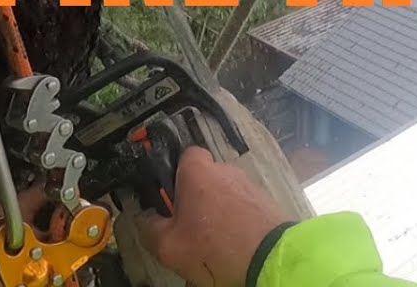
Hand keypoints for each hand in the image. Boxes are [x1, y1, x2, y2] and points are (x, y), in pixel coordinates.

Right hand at [135, 147, 290, 286]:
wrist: (270, 261)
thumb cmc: (214, 248)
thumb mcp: (168, 246)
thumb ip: (149, 229)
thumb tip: (145, 221)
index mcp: (198, 172)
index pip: (183, 155)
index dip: (175, 175)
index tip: (170, 199)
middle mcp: (226, 170)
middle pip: (204, 180)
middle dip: (196, 201)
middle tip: (189, 230)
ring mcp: (250, 186)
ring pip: (224, 196)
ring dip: (217, 215)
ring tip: (213, 246)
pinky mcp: (268, 204)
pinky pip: (243, 210)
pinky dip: (237, 225)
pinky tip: (233, 248)